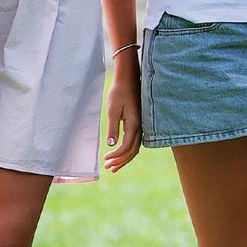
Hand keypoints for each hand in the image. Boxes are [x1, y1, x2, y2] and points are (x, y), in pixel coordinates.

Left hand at [105, 52, 141, 171]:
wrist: (128, 78)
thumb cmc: (119, 92)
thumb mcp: (113, 110)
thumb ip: (113, 128)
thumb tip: (112, 145)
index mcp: (134, 124)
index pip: (126, 147)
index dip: (116, 156)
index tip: (105, 160)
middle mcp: (141, 126)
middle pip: (133, 150)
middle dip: (120, 161)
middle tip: (108, 168)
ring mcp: (141, 124)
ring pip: (135, 147)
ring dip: (124, 157)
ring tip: (112, 165)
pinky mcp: (139, 121)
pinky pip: (136, 141)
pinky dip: (128, 150)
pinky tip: (120, 152)